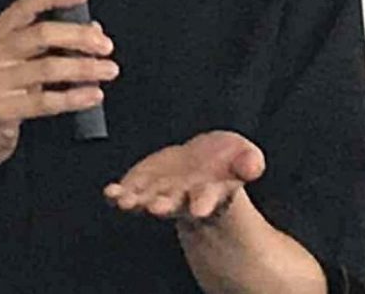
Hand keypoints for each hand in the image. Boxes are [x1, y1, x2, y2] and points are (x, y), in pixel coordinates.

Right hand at [0, 0, 118, 176]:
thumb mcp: (17, 62)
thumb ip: (50, 43)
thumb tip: (92, 30)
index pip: (26, 4)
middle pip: (43, 33)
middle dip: (80, 37)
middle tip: (106, 46)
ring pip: (49, 67)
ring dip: (85, 68)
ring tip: (108, 70)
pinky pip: (46, 101)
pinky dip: (75, 97)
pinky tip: (93, 95)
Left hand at [103, 130, 265, 227]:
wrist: (205, 164)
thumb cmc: (226, 162)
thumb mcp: (244, 157)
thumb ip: (248, 162)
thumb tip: (254, 165)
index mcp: (209, 191)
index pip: (207, 198)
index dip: (204, 202)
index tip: (199, 207)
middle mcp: (183, 197)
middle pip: (174, 203)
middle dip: (165, 204)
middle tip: (157, 207)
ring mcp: (162, 191)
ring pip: (148, 199)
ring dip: (137, 201)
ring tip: (126, 201)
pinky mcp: (144, 183)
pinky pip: (130, 190)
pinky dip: (119, 193)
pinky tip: (110, 192)